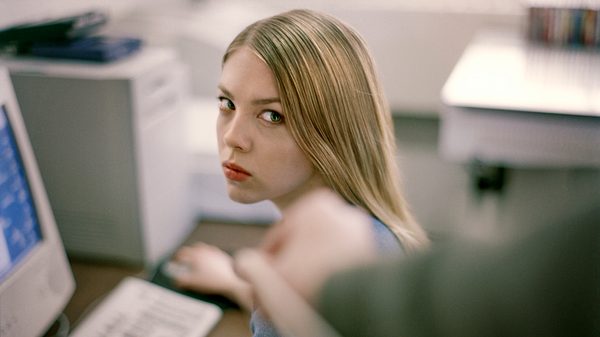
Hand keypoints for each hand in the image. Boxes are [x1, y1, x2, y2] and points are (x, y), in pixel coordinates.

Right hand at [172, 242, 251, 309]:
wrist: (232, 280)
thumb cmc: (212, 281)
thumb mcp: (192, 282)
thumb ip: (181, 280)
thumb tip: (175, 280)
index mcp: (196, 255)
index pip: (182, 252)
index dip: (176, 258)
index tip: (174, 262)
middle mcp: (205, 250)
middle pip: (193, 248)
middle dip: (188, 253)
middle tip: (185, 260)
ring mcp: (215, 252)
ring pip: (204, 248)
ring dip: (198, 252)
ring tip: (196, 260)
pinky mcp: (223, 256)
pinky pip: (213, 252)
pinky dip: (208, 255)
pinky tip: (209, 262)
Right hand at [236, 189, 377, 304]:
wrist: (357, 299)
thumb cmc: (310, 280)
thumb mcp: (269, 274)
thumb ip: (249, 267)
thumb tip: (240, 266)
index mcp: (317, 203)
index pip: (279, 235)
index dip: (266, 263)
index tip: (260, 282)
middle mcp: (343, 211)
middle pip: (302, 246)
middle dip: (288, 269)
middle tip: (278, 291)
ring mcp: (361, 231)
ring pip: (322, 255)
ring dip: (306, 273)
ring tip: (296, 296)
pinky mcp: (374, 251)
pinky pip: (342, 263)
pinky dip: (328, 276)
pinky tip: (318, 293)